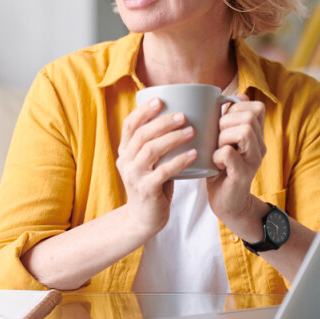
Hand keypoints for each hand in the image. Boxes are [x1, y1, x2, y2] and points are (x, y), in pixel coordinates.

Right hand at [116, 97, 197, 236]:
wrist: (145, 218)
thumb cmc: (153, 184)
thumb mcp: (149, 162)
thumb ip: (156, 144)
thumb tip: (179, 116)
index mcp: (125, 151)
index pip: (129, 125)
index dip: (143, 111)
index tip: (160, 100)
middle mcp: (126, 161)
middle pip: (142, 135)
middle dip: (163, 122)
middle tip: (183, 116)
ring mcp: (134, 176)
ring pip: (151, 150)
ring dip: (173, 138)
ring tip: (191, 131)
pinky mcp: (146, 189)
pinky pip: (163, 171)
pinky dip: (179, 161)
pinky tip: (194, 154)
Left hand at [207, 94, 266, 227]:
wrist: (226, 202)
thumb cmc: (221, 168)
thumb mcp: (224, 139)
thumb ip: (230, 120)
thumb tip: (239, 95)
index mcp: (256, 135)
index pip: (256, 107)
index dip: (236, 109)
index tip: (223, 123)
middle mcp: (259, 146)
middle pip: (248, 117)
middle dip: (225, 122)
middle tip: (217, 139)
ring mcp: (253, 160)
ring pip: (243, 131)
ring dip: (222, 137)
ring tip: (217, 150)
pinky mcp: (243, 175)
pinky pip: (228, 153)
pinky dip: (217, 155)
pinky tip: (215, 163)